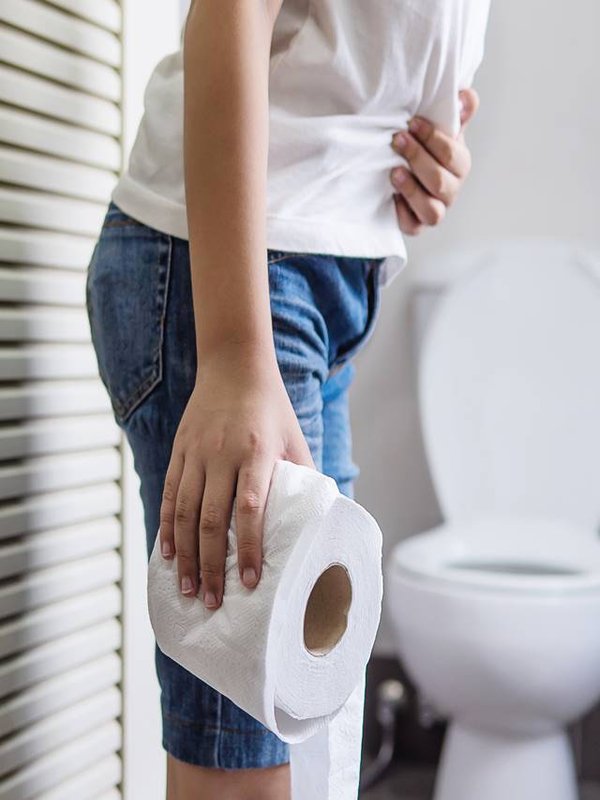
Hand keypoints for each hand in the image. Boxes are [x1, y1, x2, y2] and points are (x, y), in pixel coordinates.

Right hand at [158, 345, 313, 608]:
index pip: (250, 508)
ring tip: (187, 588)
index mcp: (256, 452)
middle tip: (213, 601)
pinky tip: (166, 554)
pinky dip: (167, 527)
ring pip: (185, 512)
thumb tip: (323, 521)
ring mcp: (196, 453)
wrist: (234, 366)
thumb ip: (306, 479)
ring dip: (185, 555)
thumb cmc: (272, 408)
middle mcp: (222, 454)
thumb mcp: (295, 439)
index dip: (250, 548)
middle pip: (212, 520)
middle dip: (211, 565)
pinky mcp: (179, 451)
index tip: (251, 582)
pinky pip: (170, 494)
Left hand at [389, 88, 479, 235]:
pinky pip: (413, 227)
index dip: (432, 138)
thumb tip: (465, 95)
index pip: (452, 155)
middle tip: (397, 140)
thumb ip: (454, 114)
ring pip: (431, 210)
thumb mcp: (440, 129)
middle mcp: (450, 190)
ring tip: (394, 172)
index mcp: (459, 165)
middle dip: (417, 159)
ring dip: (412, 190)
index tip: (412, 122)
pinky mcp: (416, 224)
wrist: (404, 168)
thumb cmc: (425, 148)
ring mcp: (435, 210)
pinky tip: (392, 198)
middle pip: (440, 182)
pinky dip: (402, 214)